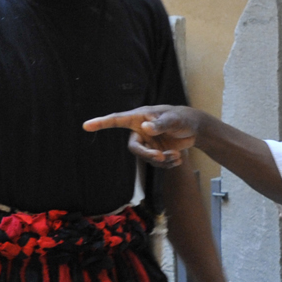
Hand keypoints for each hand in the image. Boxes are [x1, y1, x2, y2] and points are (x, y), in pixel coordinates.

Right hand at [81, 105, 199, 167]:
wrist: (194, 128)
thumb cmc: (182, 118)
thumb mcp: (173, 120)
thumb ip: (159, 124)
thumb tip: (145, 128)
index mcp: (139, 118)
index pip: (117, 120)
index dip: (101, 123)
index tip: (86, 126)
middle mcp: (140, 131)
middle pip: (134, 148)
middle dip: (147, 155)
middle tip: (162, 156)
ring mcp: (147, 143)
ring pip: (147, 159)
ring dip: (162, 161)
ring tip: (177, 156)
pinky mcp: (155, 151)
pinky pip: (156, 163)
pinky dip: (167, 164)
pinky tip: (178, 159)